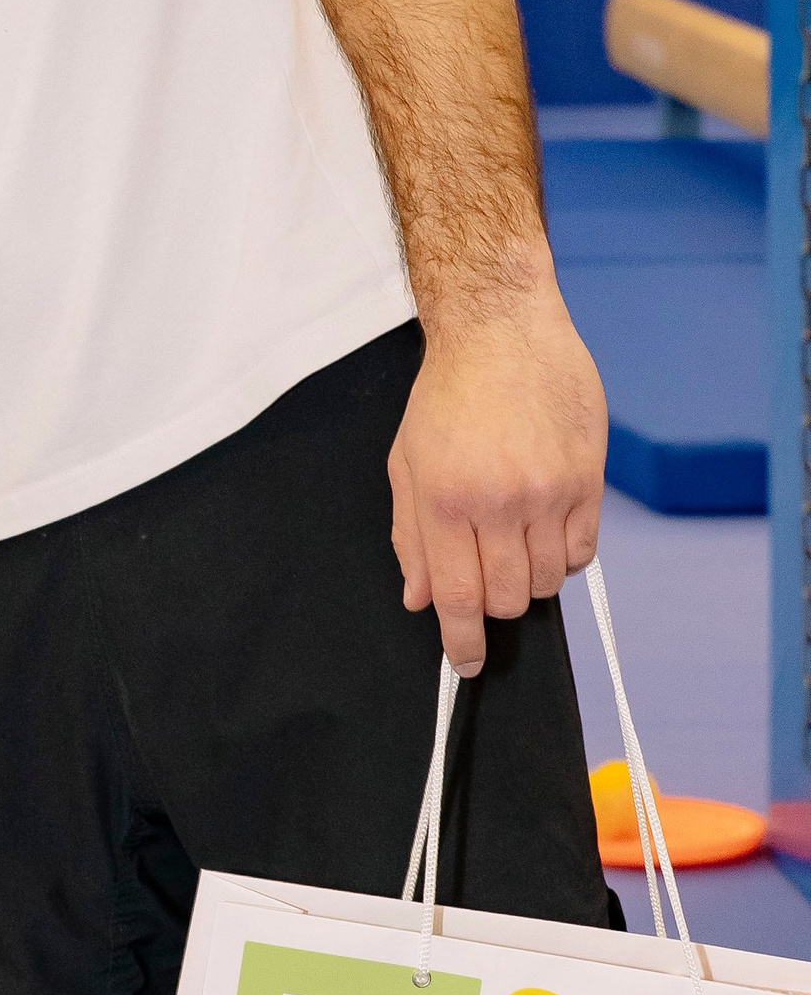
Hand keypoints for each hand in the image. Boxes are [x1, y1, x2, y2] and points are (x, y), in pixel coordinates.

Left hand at [386, 278, 605, 677]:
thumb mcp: (406, 463)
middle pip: (509, 598)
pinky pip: (583, 552)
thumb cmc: (447, 395)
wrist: (501, 330)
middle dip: (496, 603)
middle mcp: (500, 503)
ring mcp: (550, 493)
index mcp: (445, 501)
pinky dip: (564, 556)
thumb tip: (418, 599)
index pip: (457, 597)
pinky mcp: (588, 480)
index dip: (462, 641)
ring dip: (530, 579)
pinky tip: (546, 528)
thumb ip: (410, 537)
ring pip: (549, 581)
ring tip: (515, 542)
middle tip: (487, 576)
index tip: (466, 663)